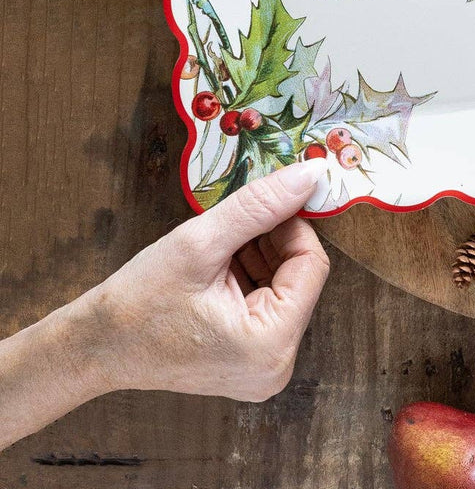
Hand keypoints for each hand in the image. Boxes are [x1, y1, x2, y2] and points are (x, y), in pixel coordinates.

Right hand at [81, 158, 330, 400]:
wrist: (94, 347)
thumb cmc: (138, 302)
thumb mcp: (200, 243)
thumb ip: (261, 206)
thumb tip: (312, 175)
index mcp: (271, 345)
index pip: (312, 264)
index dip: (291, 226)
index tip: (264, 203)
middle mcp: (277, 366)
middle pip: (301, 276)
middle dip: (272, 242)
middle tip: (234, 227)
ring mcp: (265, 367)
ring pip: (286, 285)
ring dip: (260, 256)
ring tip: (218, 252)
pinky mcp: (252, 360)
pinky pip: (270, 302)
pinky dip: (251, 276)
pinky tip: (218, 270)